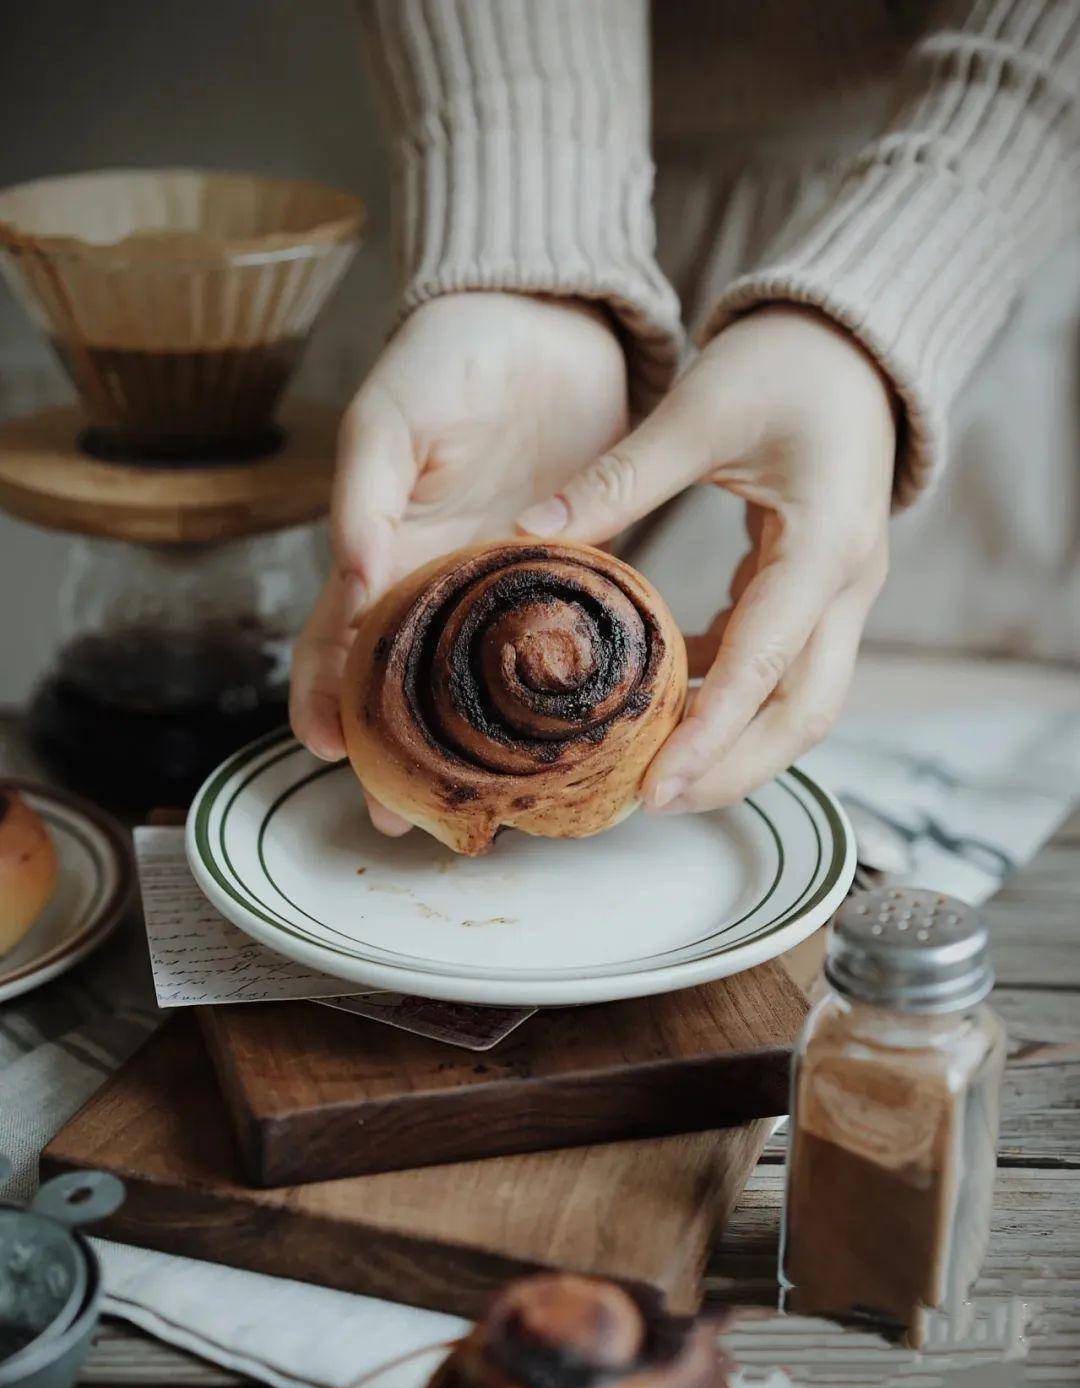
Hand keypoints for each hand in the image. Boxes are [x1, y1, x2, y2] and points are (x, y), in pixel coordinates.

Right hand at [289, 292, 627, 831]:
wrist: (550, 318)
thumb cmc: (453, 352)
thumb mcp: (393, 411)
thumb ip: (365, 488)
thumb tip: (355, 572)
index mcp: (386, 543)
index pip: (341, 633)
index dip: (323, 690)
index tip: (321, 749)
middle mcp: (440, 574)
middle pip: (406, 676)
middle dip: (394, 744)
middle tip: (400, 814)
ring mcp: (503, 578)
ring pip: (480, 674)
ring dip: (472, 737)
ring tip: (483, 797)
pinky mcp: (568, 568)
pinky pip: (555, 639)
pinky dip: (551, 689)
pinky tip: (563, 734)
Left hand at [516, 304, 894, 812]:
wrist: (855, 344)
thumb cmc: (785, 363)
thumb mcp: (700, 409)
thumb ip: (620, 477)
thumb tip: (529, 534)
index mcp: (824, 545)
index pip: (765, 666)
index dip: (709, 736)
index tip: (654, 788)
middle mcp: (846, 584)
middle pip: (804, 714)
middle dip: (734, 771)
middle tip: (650, 802)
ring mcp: (841, 594)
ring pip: (801, 703)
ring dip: (736, 747)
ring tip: (653, 773)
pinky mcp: (819, 592)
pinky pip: (783, 667)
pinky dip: (732, 699)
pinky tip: (669, 701)